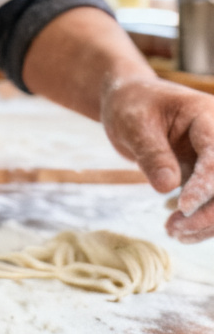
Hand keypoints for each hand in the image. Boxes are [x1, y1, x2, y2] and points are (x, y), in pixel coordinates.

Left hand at [101, 77, 213, 242]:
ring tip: (173, 232)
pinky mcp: (207, 176)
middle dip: (208, 211)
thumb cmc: (130, 105)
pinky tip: (179, 232)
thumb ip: (151, 152)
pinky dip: (201, 221)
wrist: (129, 101)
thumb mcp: (133, 123)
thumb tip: (167, 187)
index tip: (183, 206)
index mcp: (207, 117)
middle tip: (174, 228)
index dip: (205, 185)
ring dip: (206, 222)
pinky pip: (212, 203)